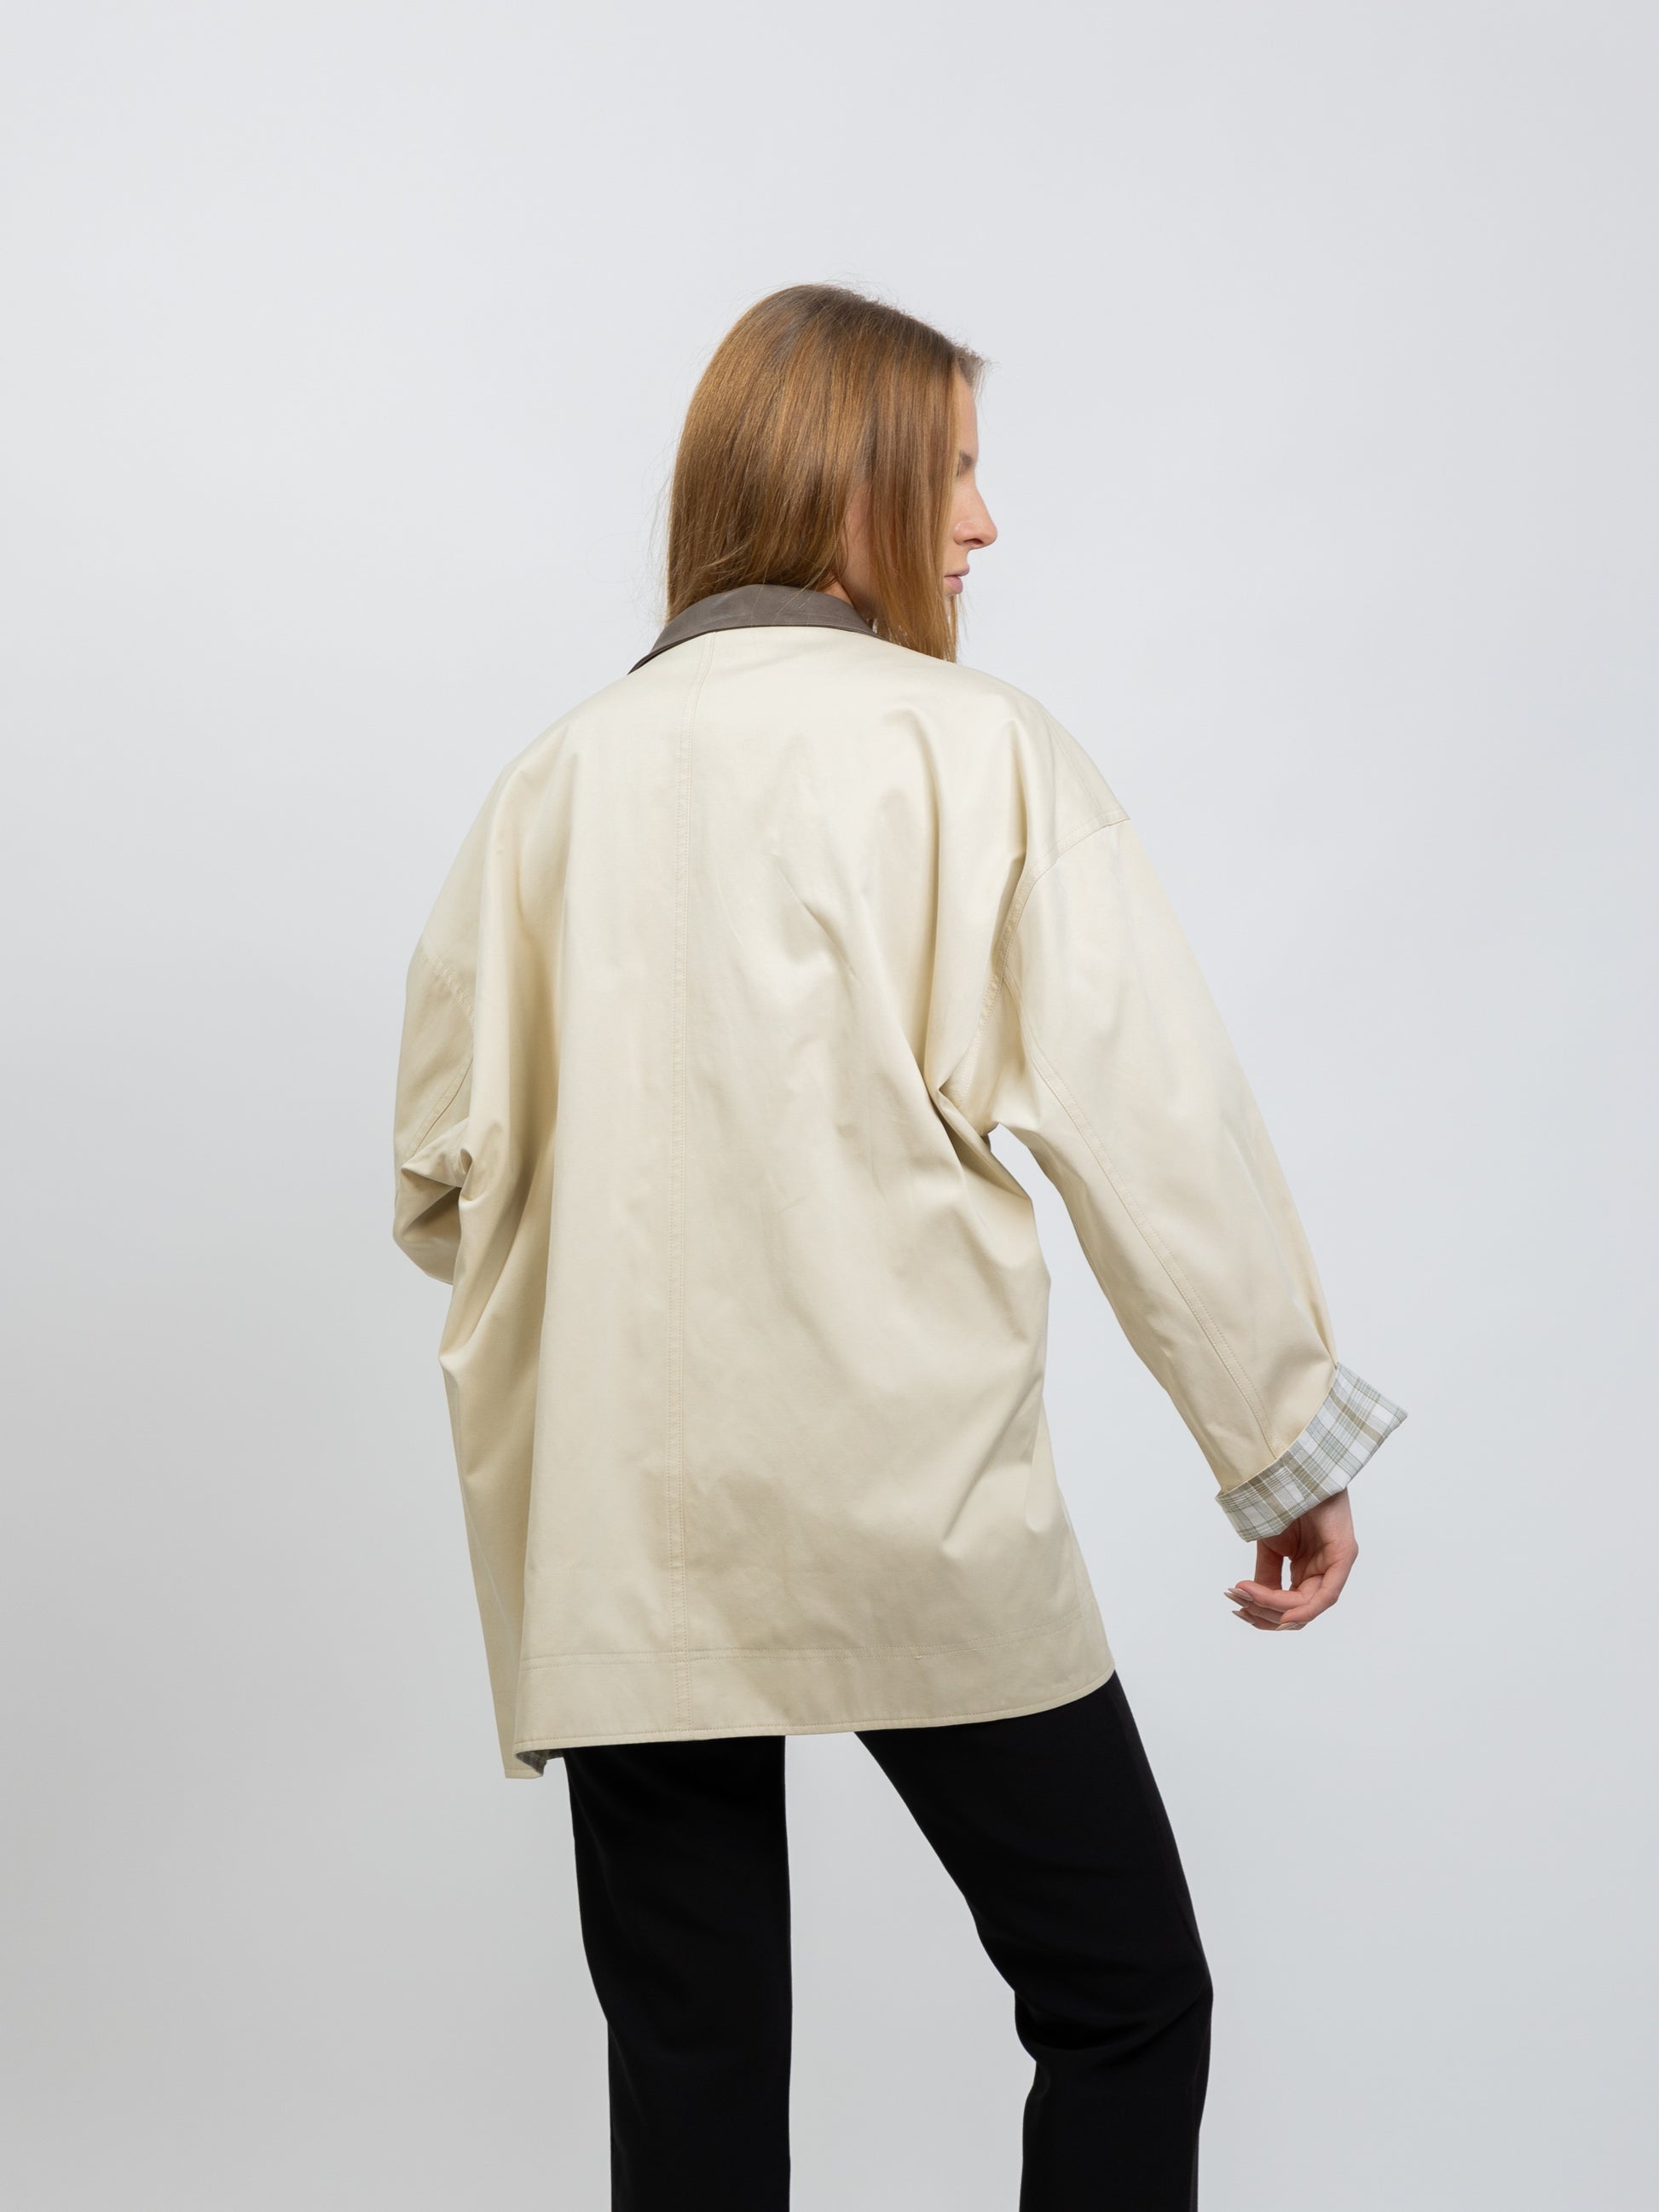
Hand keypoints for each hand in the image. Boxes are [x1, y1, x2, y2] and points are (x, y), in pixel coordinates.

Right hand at [1222, 1489, 1356, 1630]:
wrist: (1293, 1470)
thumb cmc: (1285, 1501)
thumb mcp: (1270, 1546)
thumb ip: (1267, 1575)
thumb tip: (1252, 1601)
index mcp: (1308, 1569)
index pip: (1290, 1605)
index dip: (1262, 1612)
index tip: (1236, 1605)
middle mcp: (1323, 1571)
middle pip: (1298, 1611)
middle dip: (1265, 1614)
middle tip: (1238, 1604)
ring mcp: (1336, 1565)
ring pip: (1308, 1607)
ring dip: (1275, 1609)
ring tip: (1247, 1594)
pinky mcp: (1344, 1555)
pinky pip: (1327, 1595)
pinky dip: (1305, 1609)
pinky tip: (1284, 1614)